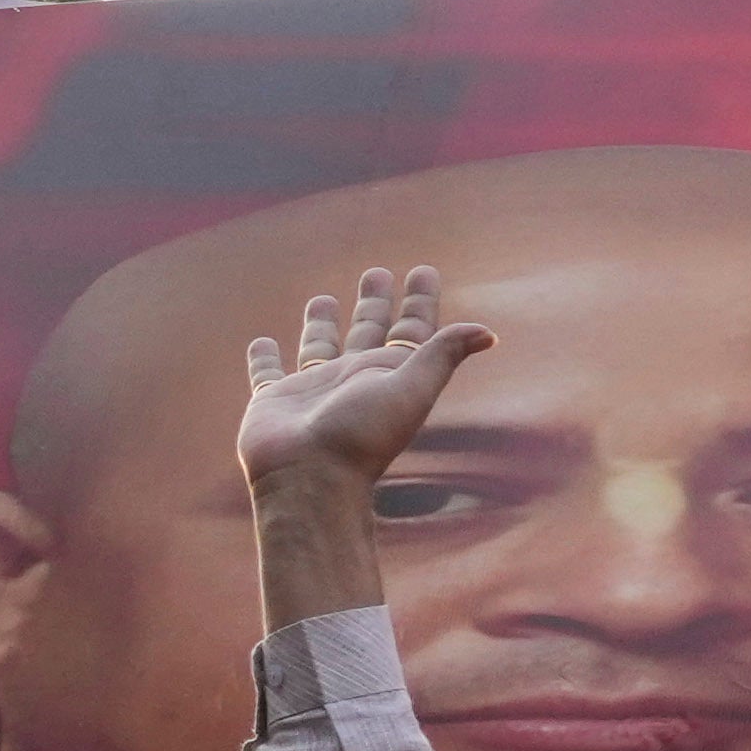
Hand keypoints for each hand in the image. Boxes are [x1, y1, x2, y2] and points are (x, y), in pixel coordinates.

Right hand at [234, 265, 489, 502]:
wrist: (310, 478)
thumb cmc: (362, 436)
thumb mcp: (411, 390)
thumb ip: (442, 356)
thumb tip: (488, 333)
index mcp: (389, 374)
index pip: (411, 330)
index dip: (420, 302)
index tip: (423, 271)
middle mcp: (354, 380)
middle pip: (367, 331)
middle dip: (374, 303)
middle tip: (376, 274)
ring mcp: (314, 391)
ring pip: (318, 348)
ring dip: (321, 324)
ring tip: (321, 298)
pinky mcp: (274, 401)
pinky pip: (266, 374)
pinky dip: (263, 359)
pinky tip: (262, 343)